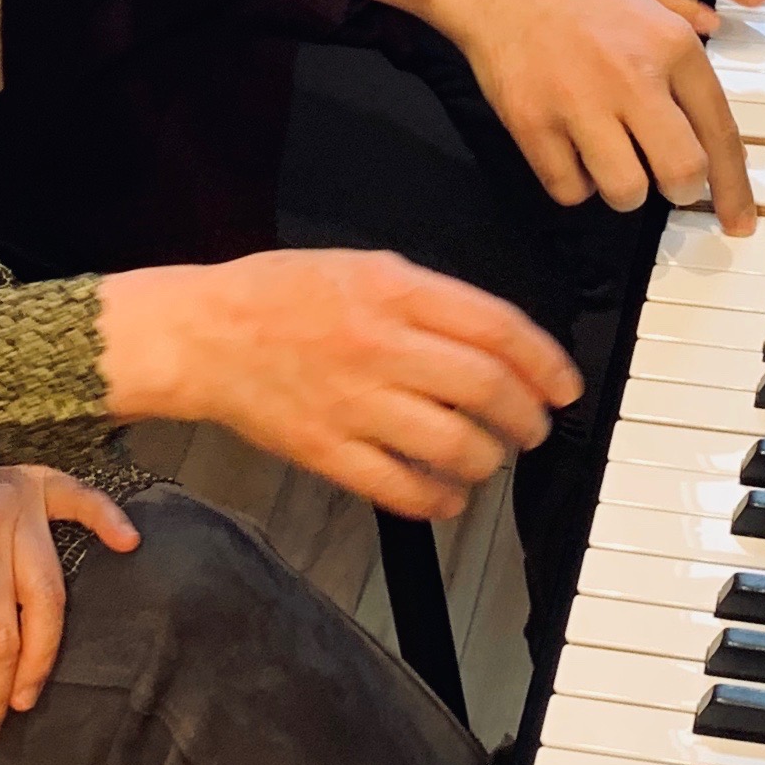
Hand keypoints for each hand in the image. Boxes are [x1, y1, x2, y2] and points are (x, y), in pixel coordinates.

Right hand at [98, 247, 581, 519]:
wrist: (202, 334)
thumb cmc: (275, 294)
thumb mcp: (357, 265)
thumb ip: (424, 295)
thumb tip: (492, 335)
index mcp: (389, 289)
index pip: (495, 327)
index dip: (544, 360)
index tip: (562, 382)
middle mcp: (378, 344)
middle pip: (487, 389)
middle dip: (528, 416)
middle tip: (535, 426)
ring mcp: (354, 402)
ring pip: (455, 445)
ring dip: (491, 458)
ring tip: (493, 456)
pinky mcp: (329, 451)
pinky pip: (404, 489)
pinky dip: (441, 499)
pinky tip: (449, 493)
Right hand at [364, 0, 755, 234]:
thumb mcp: (645, 12)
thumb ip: (677, 74)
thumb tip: (708, 148)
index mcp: (671, 44)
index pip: (720, 133)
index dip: (734, 190)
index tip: (738, 223)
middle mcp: (633, 75)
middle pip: (682, 175)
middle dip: (677, 190)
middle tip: (662, 180)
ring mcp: (580, 101)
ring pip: (627, 193)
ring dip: (622, 188)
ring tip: (606, 156)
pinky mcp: (532, 122)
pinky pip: (570, 190)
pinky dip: (573, 181)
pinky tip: (566, 149)